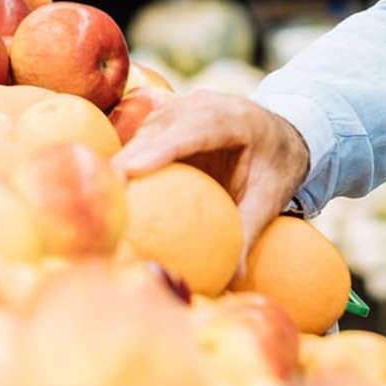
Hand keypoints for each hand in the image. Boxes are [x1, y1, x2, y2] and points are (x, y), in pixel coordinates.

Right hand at [112, 90, 310, 252]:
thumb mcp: (271, 197)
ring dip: (125, 157)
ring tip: (101, 191)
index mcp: (237, 119)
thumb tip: (230, 280)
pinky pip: (146, 134)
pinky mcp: (172, 116)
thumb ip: (249, 231)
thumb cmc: (277, 165)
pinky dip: (129, 157)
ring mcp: (187, 106)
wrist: (284, 133)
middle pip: (163, 127)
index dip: (161, 148)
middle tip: (104, 189)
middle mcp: (208, 105)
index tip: (132, 170)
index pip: (196, 130)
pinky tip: (111, 186)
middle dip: (131, 155)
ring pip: (149, 128)